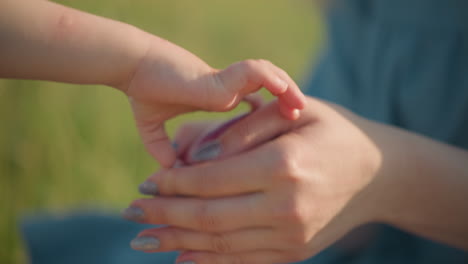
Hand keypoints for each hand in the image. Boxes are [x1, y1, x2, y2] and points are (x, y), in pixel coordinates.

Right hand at [122, 37, 304, 166]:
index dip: (268, 108)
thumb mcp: (153, 127)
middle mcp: (227, 89)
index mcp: (217, 96)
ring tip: (300, 107)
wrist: (134, 70)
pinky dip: (273, 81)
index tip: (281, 128)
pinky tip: (287, 94)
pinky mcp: (222, 78)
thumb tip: (168, 173)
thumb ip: (161, 147)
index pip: (251, 99)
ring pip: (268, 76)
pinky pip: (255, 73)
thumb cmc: (144, 91)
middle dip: (284, 99)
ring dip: (286, 89)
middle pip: (266, 87)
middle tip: (298, 118)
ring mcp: (226, 82)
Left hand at [123, 98, 383, 263]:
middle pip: (208, 217)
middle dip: (164, 215)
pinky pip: (241, 262)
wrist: (377, 175)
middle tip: (131, 212)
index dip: (173, 182)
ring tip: (143, 238)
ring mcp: (292, 236)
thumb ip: (244, 128)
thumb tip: (193, 155)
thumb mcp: (293, 113)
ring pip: (219, 245)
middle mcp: (287, 207)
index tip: (147, 181)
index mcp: (285, 166)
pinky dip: (207, 261)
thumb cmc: (332, 133)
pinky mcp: (294, 253)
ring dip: (177, 241)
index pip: (211, 180)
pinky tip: (180, 256)